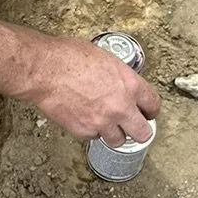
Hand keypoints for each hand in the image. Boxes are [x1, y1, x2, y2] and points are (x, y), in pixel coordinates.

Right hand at [20, 36, 160, 141]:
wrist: (45, 70)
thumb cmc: (68, 57)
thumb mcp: (104, 58)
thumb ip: (118, 75)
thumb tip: (119, 82)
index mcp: (130, 84)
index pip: (153, 105)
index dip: (150, 110)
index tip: (146, 112)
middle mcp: (120, 106)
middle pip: (143, 132)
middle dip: (139, 130)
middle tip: (134, 127)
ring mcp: (102, 121)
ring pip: (118, 140)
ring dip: (114, 133)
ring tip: (107, 125)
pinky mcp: (84, 130)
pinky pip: (94, 136)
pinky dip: (91, 131)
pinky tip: (85, 118)